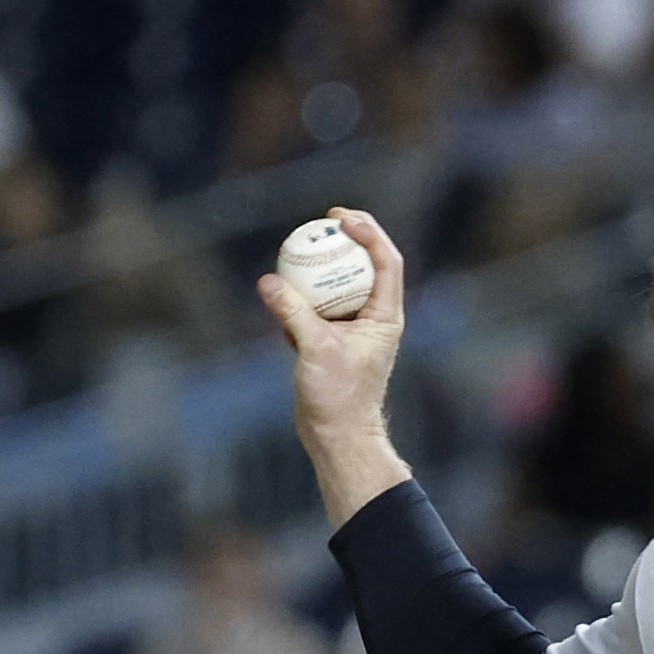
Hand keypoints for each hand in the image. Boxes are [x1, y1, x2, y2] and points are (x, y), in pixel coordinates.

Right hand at [256, 206, 412, 526]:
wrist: (335, 435)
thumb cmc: (337, 397)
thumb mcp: (313, 349)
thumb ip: (293, 311)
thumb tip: (268, 281)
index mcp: (385, 317)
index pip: (386, 263)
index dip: (369, 233)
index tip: (341, 218)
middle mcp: (374, 319)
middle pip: (366, 266)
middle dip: (349, 239)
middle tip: (325, 219)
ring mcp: (353, 328)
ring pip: (339, 285)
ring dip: (320, 266)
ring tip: (298, 246)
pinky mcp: (331, 339)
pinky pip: (316, 306)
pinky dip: (301, 296)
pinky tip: (282, 294)